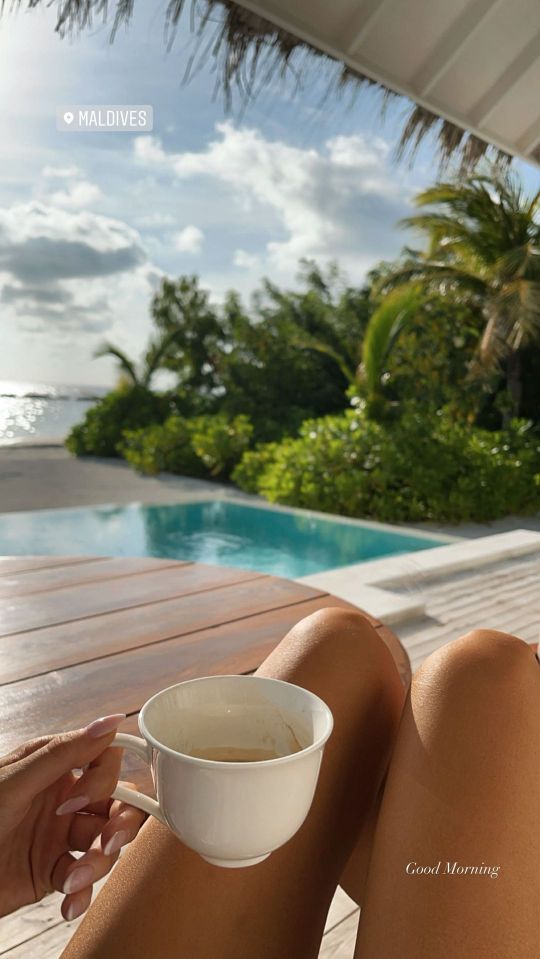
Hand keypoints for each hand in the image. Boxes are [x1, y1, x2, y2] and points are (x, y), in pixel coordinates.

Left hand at [0, 714, 145, 921]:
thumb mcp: (14, 782)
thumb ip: (64, 753)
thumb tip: (110, 720)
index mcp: (54, 767)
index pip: (106, 760)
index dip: (105, 780)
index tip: (79, 801)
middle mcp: (63, 798)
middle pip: (118, 802)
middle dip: (121, 825)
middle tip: (106, 844)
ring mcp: (60, 836)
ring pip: (106, 842)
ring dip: (97, 863)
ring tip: (73, 880)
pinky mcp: (54, 872)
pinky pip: (85, 879)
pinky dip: (83, 893)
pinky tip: (69, 903)